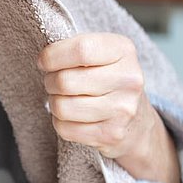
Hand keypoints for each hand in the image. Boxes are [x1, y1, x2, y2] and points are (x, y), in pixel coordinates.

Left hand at [37, 32, 179, 182]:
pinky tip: (73, 116)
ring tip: (65, 98)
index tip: (45, 61)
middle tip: (55, 82)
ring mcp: (123, 110)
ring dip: (54, 103)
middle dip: (50, 82)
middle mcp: (128, 80)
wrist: (137, 121)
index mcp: (123, 50)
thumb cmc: (106, 78)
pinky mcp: (112, 134)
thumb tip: (44, 58)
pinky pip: (65, 128)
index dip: (52, 56)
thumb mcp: (99, 52)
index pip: (80, 49)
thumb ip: (74, 48)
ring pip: (61, 107)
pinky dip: (60, 122)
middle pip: (65, 81)